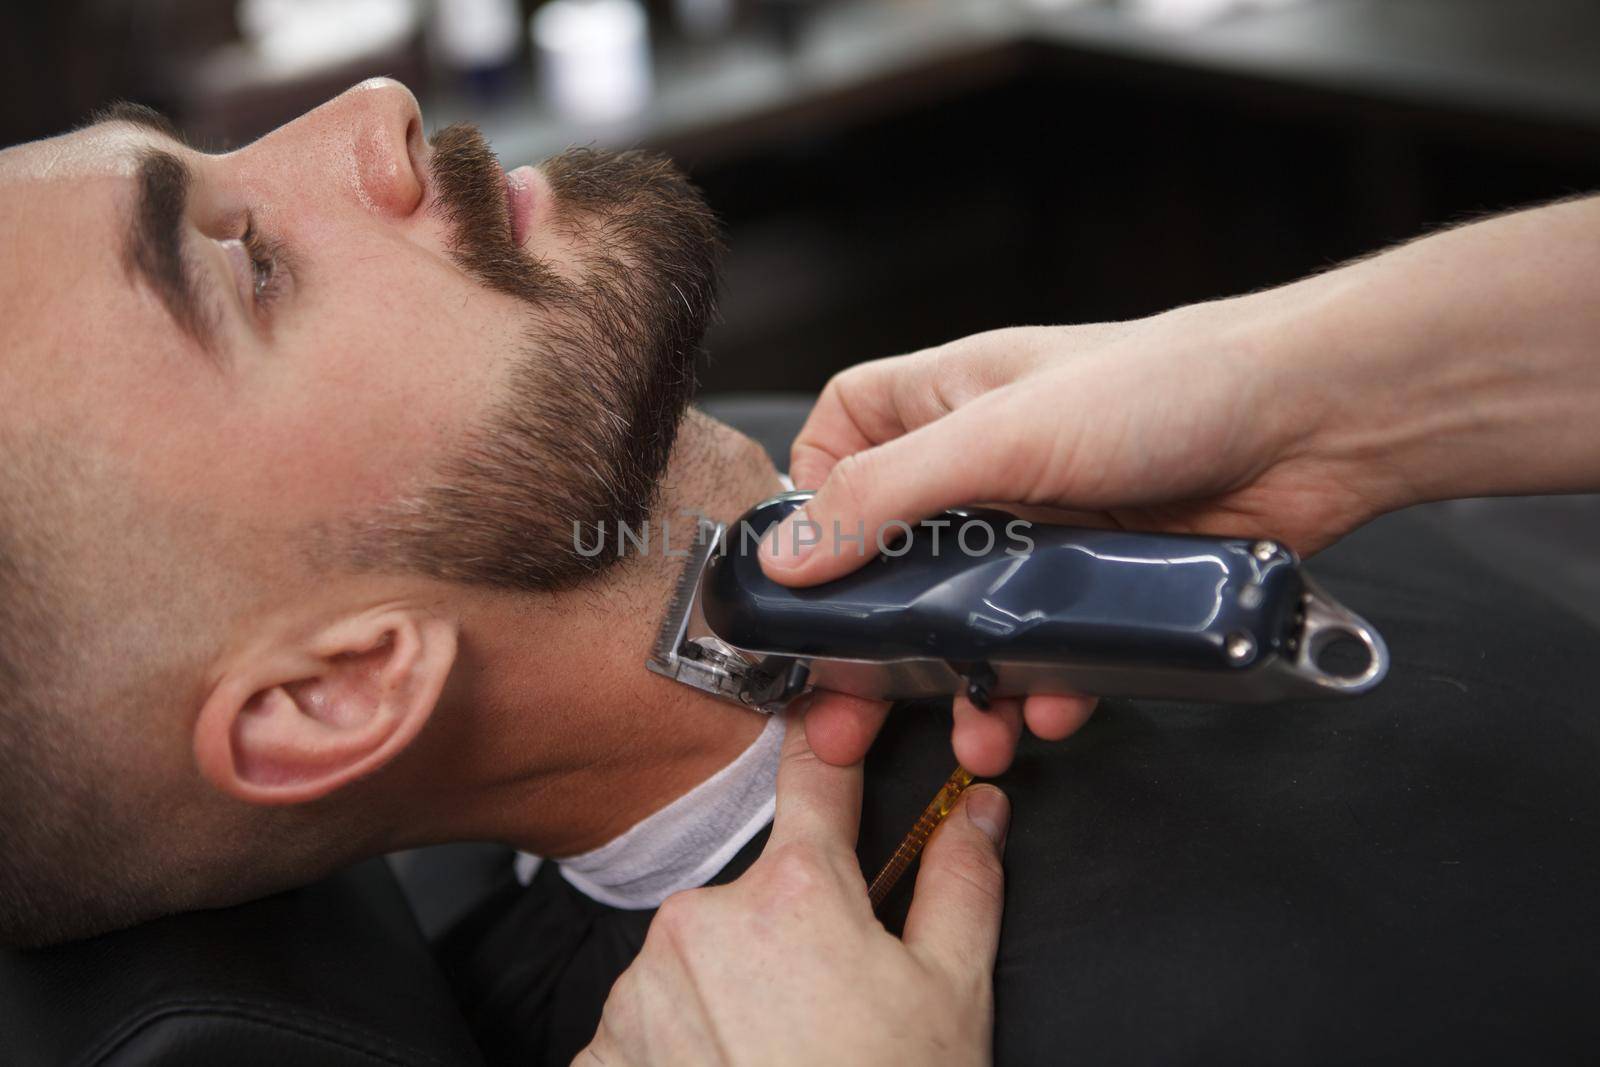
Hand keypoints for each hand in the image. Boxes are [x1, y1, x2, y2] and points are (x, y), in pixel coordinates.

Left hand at [577, 707, 1010, 1066]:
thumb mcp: (953, 993)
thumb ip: (960, 882)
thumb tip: (978, 812)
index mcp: (792, 890)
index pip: (812, 781)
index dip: (829, 752)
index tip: (829, 729)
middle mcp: (701, 921)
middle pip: (754, 895)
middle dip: (786, 933)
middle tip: (829, 1006)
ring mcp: (641, 989)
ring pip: (696, 959)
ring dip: (728, 991)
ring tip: (779, 1058)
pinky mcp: (602, 1053)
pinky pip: (646, 1024)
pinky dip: (681, 1046)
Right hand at [764, 300, 1395, 771]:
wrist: (1319, 422)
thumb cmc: (1165, 388)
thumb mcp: (1003, 435)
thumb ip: (886, 495)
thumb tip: (786, 557)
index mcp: (947, 403)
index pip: (842, 440)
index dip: (813, 503)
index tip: (802, 577)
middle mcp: (988, 466)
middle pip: (895, 556)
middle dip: (871, 641)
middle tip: (842, 714)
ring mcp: (1048, 528)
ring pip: (972, 618)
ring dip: (961, 684)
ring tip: (967, 738)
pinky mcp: (1106, 581)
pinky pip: (1052, 649)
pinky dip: (1045, 690)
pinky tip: (1049, 716)